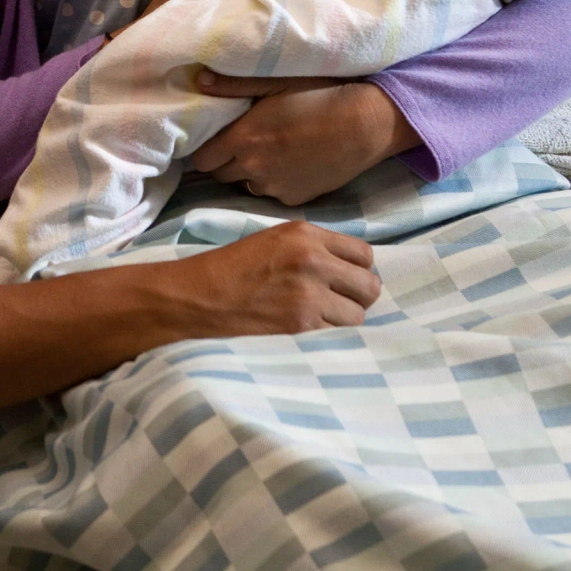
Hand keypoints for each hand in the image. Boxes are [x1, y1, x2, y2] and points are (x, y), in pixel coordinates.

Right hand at [171, 221, 381, 333]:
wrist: (200, 295)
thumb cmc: (232, 266)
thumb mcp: (275, 240)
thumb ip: (315, 247)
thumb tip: (350, 269)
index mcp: (307, 234)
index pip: (365, 254)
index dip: (359, 270)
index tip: (347, 280)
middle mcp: (314, 260)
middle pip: (370, 286)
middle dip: (359, 297)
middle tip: (340, 302)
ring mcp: (309, 295)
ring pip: (358, 316)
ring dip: (344, 320)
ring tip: (321, 319)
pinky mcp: (301, 325)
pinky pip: (338, 335)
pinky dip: (329, 336)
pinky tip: (309, 330)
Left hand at [187, 77, 421, 206]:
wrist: (365, 124)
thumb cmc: (321, 94)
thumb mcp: (276, 82)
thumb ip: (233, 85)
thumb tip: (198, 80)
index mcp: (243, 139)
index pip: (202, 160)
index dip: (206, 150)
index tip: (216, 140)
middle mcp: (254, 168)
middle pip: (220, 175)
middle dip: (226, 161)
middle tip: (244, 143)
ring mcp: (275, 187)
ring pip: (247, 185)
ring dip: (251, 173)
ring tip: (272, 152)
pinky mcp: (295, 199)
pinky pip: (274, 193)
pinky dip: (276, 182)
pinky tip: (293, 163)